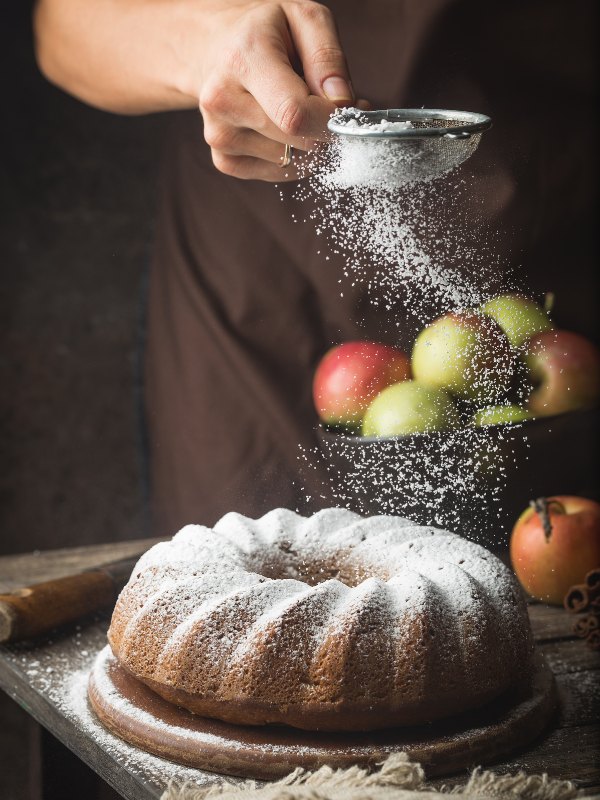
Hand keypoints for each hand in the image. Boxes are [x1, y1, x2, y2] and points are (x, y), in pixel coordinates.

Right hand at [195, 1, 354, 181]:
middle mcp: (222, 100)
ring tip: (301, 110)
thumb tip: (342, 103)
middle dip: (326, 129)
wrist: (217, 50)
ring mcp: (219, 135)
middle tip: (331, 106)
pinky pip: (279, 173)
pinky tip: (285, 130)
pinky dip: (295, 158)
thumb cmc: (266, 33)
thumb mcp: (304, 19)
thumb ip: (328, 56)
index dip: (332, 121)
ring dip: (311, 143)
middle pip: (297, 140)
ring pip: (292, 160)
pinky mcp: (224, 160)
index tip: (352, 111)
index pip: (295, 113)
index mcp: (243, 59)